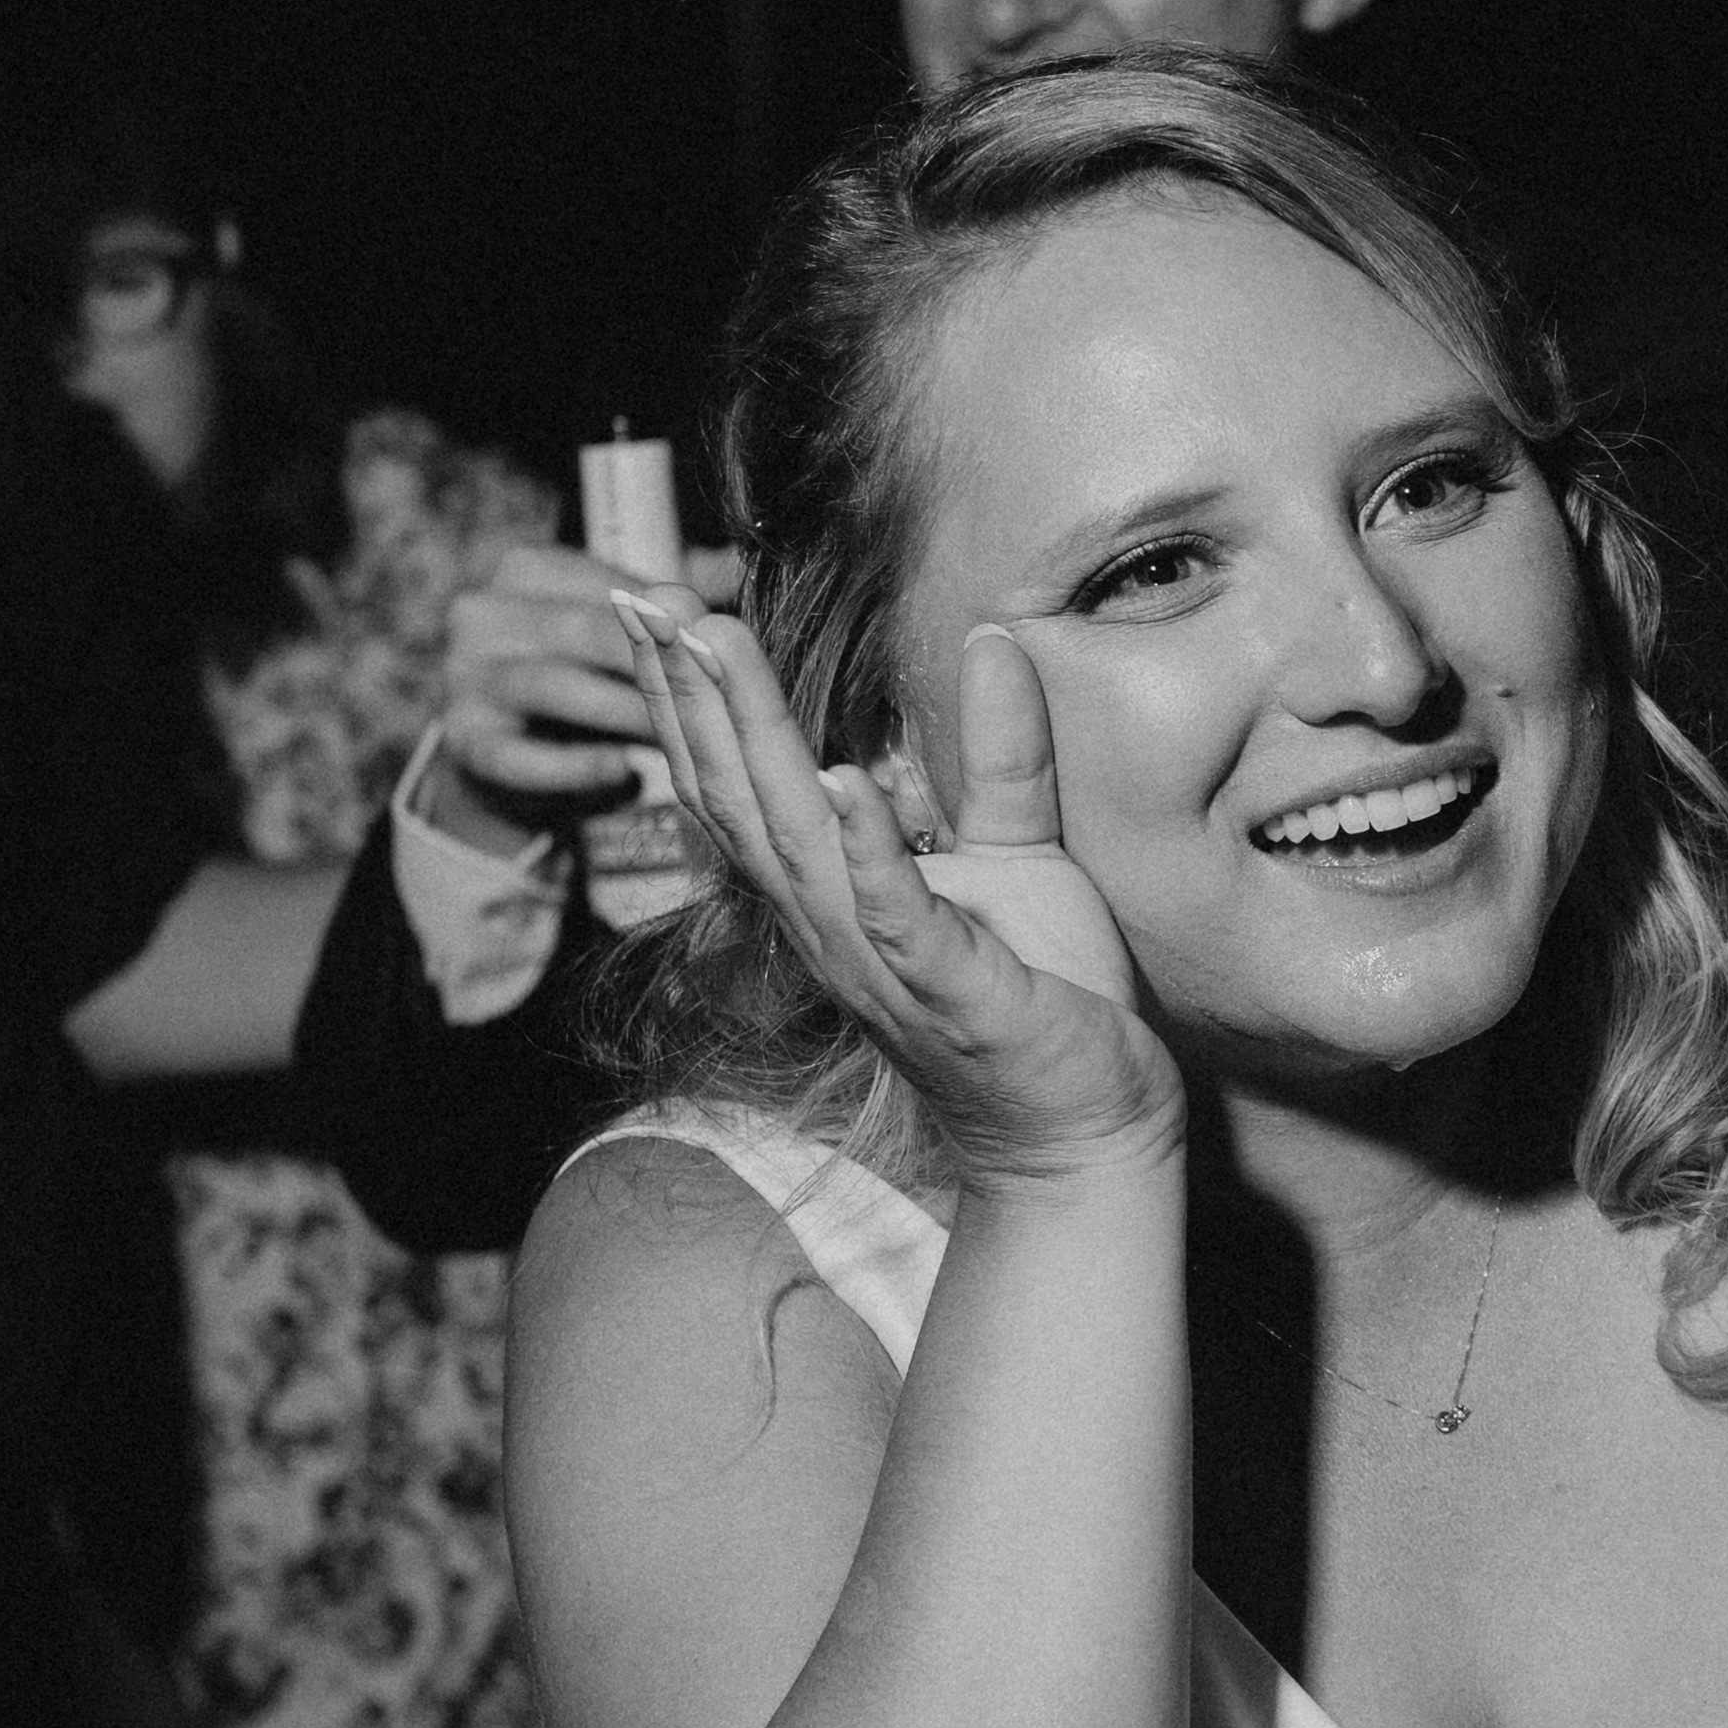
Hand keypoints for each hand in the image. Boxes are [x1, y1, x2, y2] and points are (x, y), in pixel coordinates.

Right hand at [429, 537, 746, 848]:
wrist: (508, 757)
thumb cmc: (583, 676)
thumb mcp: (621, 627)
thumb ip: (678, 594)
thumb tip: (739, 562)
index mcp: (528, 570)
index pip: (609, 584)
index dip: (674, 616)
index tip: (728, 644)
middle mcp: (484, 614)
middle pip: (583, 630)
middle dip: (657, 661)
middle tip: (720, 690)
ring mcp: (464, 677)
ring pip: (556, 688)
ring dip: (626, 713)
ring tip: (685, 735)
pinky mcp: (462, 741)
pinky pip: (521, 755)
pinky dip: (575, 766)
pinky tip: (624, 772)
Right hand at [642, 613, 1175, 1189]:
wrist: (1085, 1131)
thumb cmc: (1043, 997)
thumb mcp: (1019, 852)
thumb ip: (1001, 753)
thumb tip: (992, 636)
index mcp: (832, 891)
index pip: (740, 782)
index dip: (691, 696)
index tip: (652, 602)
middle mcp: (830, 925)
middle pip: (738, 797)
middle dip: (689, 693)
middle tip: (642, 595)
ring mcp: (882, 962)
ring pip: (795, 840)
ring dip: (753, 740)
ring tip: (714, 647)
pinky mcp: (954, 993)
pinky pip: (896, 915)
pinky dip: (868, 848)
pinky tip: (841, 779)